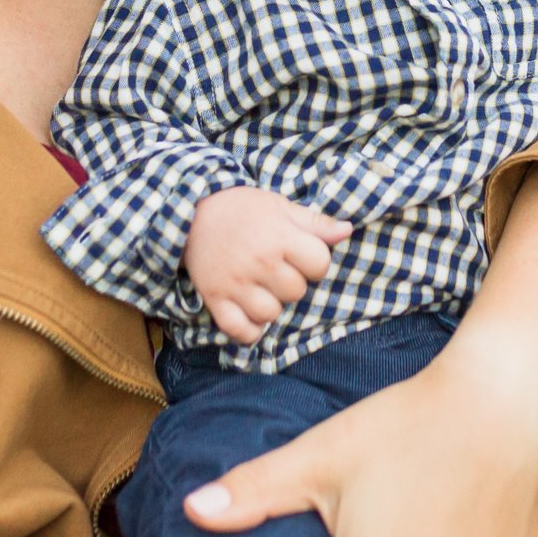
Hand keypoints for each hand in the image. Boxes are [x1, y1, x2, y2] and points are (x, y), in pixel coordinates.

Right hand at [186, 187, 350, 344]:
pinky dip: (249, 329)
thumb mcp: (280, 206)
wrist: (191, 212)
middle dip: (292, 282)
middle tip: (276, 269)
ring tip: (261, 288)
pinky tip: (249, 312)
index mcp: (279, 237)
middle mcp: (259, 263)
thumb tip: (347, 231)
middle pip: (297, 292)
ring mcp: (235, 283)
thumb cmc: (242, 208)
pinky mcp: (215, 298)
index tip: (300, 254)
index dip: (314, 261)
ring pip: (271, 314)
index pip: (320, 264)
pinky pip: (239, 330)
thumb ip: (315, 222)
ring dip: (270, 305)